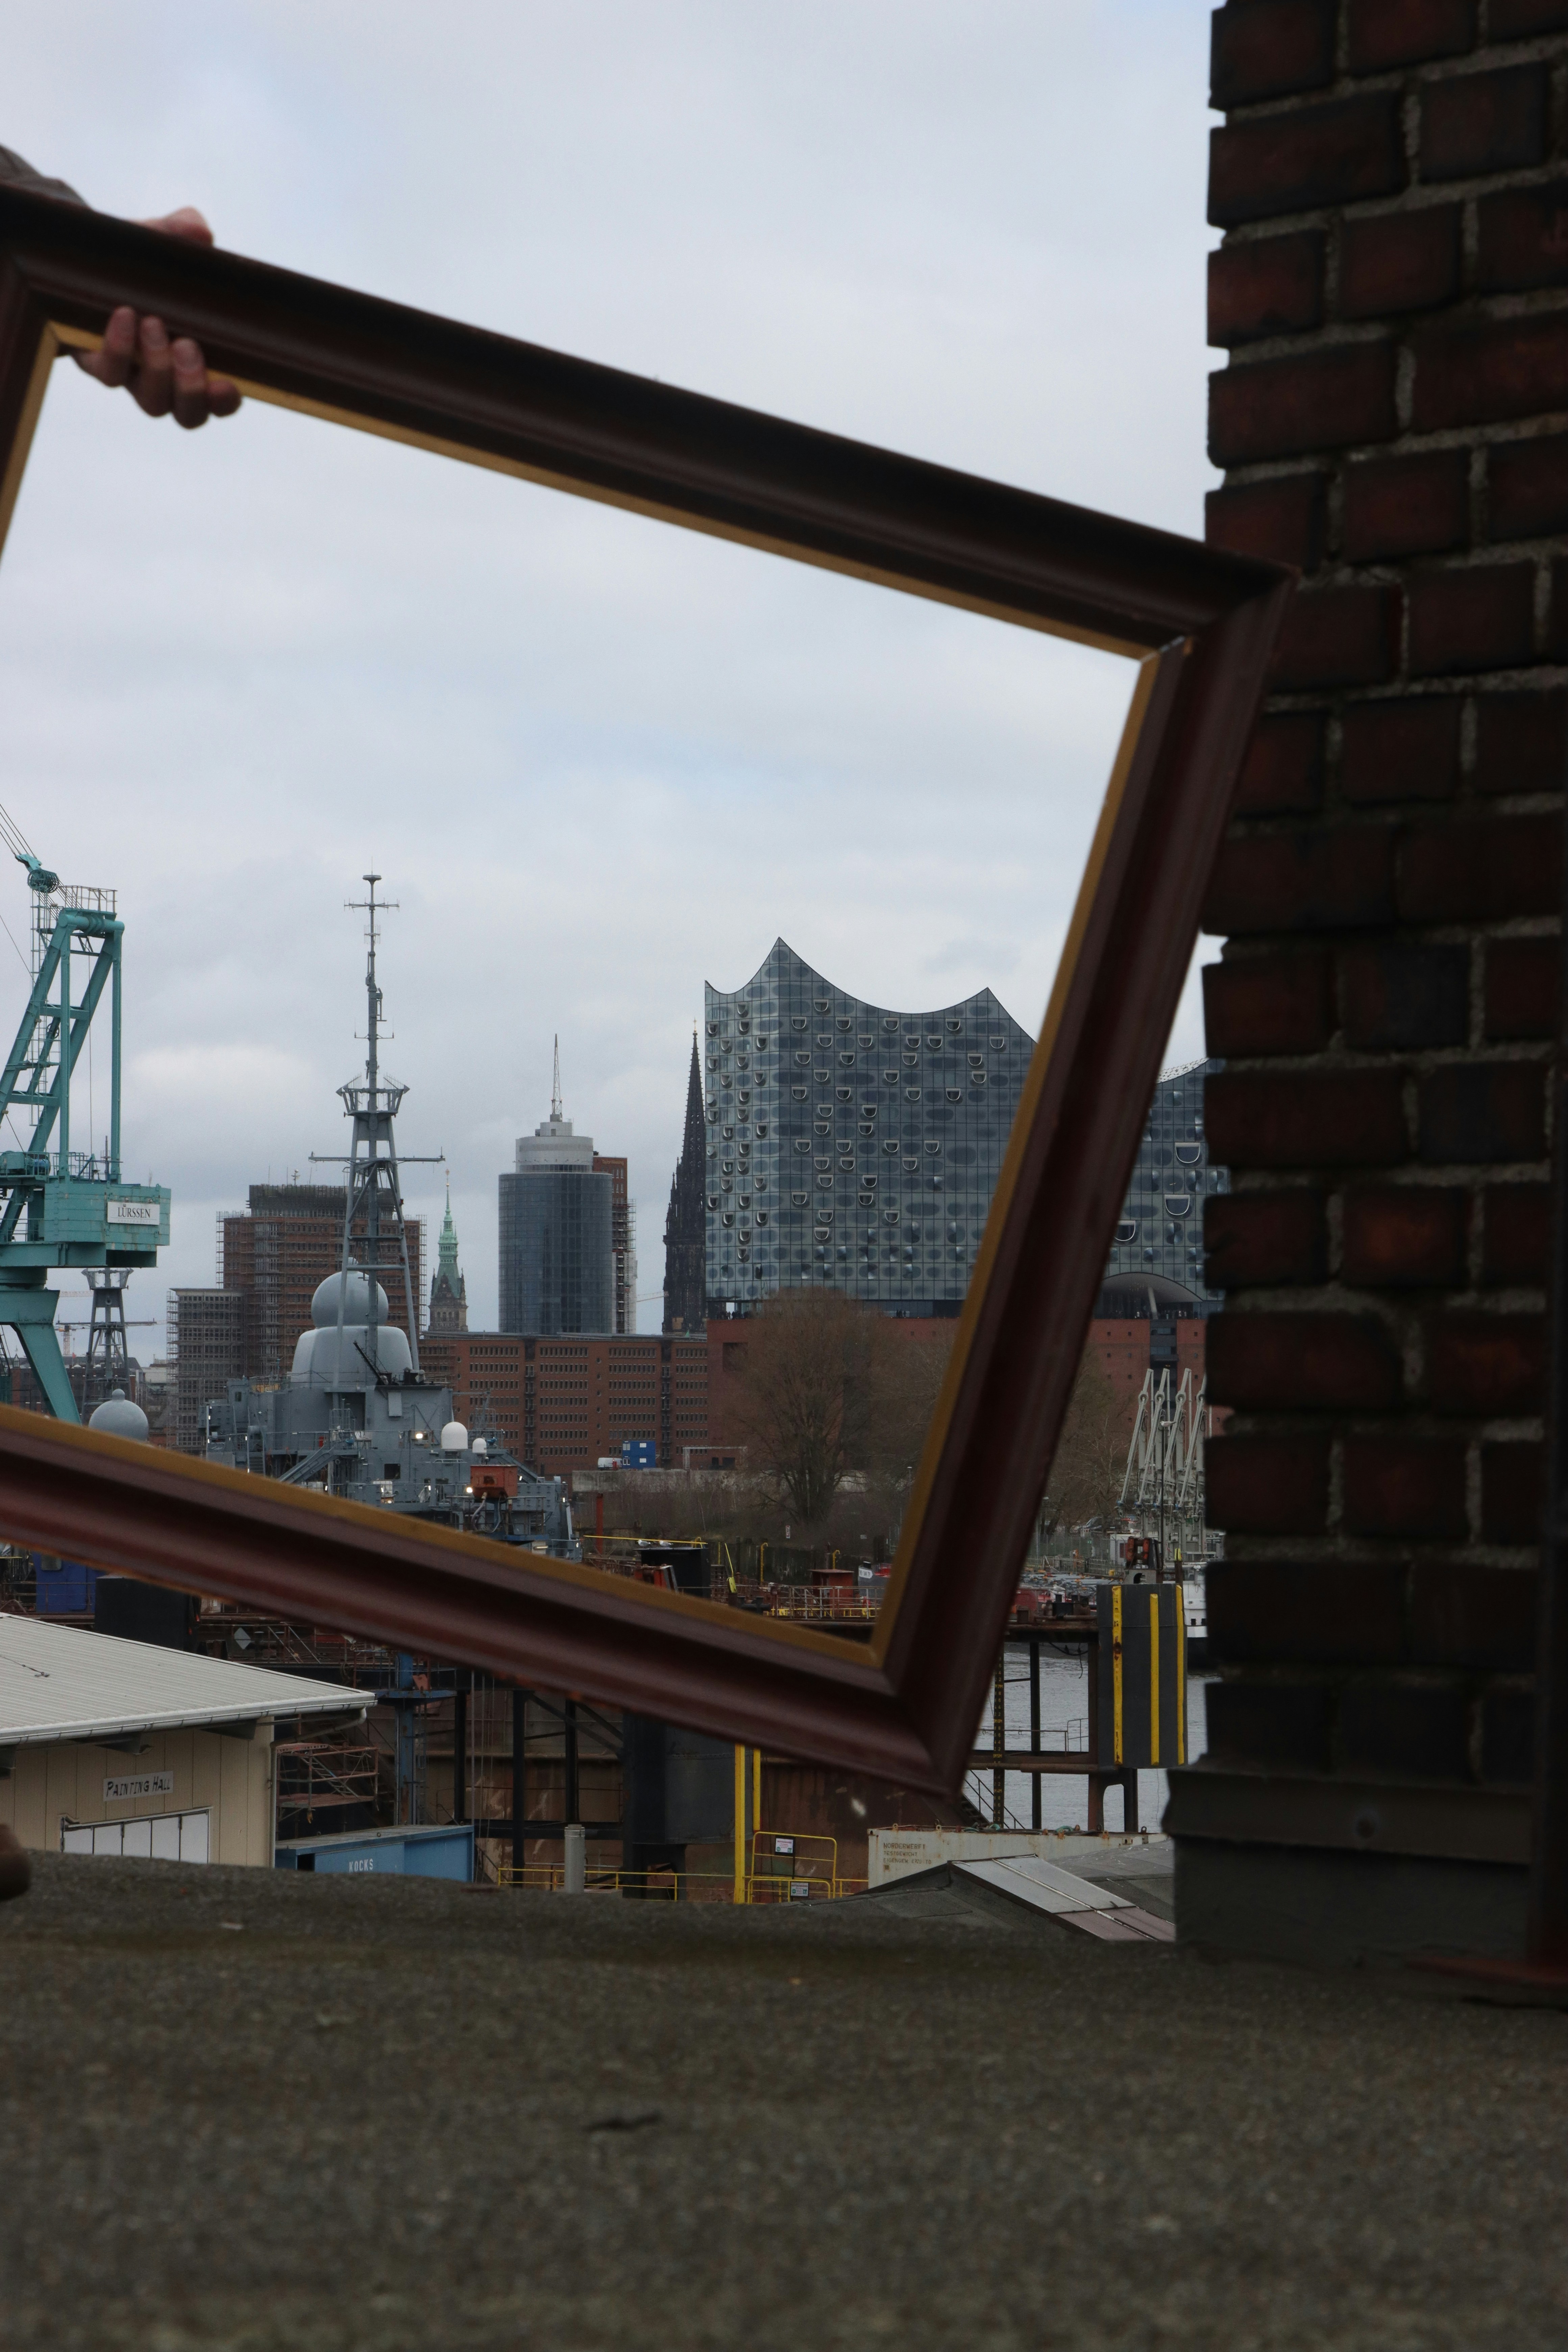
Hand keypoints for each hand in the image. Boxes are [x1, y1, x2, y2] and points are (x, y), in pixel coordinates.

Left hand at [73, 208, 240, 429]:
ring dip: (158, 368)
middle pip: (189, 415)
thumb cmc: (138, 261)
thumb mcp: (161, 242)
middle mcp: (169, 381)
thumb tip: (200, 232)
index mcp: (199, 363)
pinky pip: (110, 375)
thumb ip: (182, 231)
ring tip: (152, 323)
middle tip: (186, 345)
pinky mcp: (99, 366)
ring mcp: (134, 379)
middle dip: (191, 388)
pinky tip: (124, 315)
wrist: (84, 259)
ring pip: (153, 403)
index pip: (220, 401)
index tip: (228, 384)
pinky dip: (119, 347)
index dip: (225, 402)